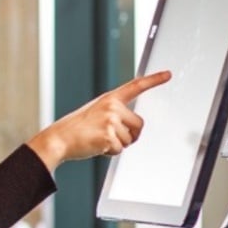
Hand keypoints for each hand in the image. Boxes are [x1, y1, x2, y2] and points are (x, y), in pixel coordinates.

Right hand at [27, 69, 170, 171]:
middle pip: (139, 125)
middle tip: (112, 138)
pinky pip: (120, 150)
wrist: (58, 139)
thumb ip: (114, 116)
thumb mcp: (94, 114)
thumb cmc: (75, 129)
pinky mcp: (109, 136)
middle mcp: (112, 107)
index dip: (154, 80)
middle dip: (130, 135)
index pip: (135, 86)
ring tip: (98, 140)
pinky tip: (96, 146)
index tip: (168, 74)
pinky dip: (109, 152)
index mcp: (109, 99)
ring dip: (117, 145)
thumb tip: (134, 131)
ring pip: (130, 140)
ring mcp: (110, 120)